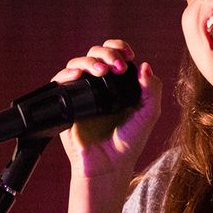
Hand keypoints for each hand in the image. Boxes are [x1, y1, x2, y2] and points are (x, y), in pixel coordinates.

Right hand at [52, 39, 161, 178]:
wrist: (108, 164)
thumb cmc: (129, 142)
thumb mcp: (148, 114)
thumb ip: (151, 90)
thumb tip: (145, 65)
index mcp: (119, 83)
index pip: (115, 55)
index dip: (119, 48)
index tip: (128, 55)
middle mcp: (99, 84)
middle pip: (96, 54)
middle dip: (107, 53)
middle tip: (117, 66)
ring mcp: (82, 92)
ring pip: (78, 63)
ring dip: (89, 61)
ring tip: (101, 71)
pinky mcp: (66, 102)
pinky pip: (60, 81)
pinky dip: (67, 73)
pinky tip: (77, 75)